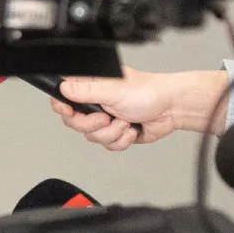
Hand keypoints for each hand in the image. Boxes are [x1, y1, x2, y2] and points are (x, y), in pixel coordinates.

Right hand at [50, 67, 229, 150]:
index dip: (62, 107)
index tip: (70, 113)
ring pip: (92, 137)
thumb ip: (85, 91)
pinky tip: (131, 130)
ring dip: (111, 133)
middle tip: (106, 118)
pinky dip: (121, 140)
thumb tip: (63, 88)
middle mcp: (96, 102)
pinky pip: (107, 145)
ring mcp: (106, 119)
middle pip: (75, 122)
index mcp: (92, 86)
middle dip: (92, 125)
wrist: (171, 109)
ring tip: (125, 121)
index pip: (63, 96)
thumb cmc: (148, 92)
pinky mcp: (116, 133)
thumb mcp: (112, 90)